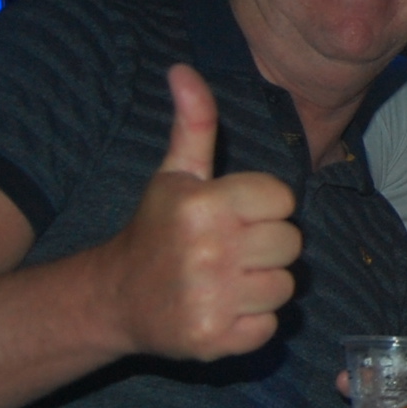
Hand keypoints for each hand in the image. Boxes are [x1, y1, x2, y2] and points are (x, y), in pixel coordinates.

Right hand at [105, 65, 300, 360]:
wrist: (115, 298)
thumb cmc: (156, 229)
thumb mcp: (174, 173)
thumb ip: (193, 122)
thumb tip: (183, 68)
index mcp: (205, 204)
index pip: (282, 199)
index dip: (262, 206)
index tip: (232, 214)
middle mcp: (208, 250)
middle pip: (291, 244)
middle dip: (266, 247)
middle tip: (229, 250)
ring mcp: (212, 298)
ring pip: (284, 287)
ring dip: (261, 286)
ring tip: (224, 279)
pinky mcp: (215, 338)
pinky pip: (270, 327)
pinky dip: (251, 324)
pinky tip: (221, 308)